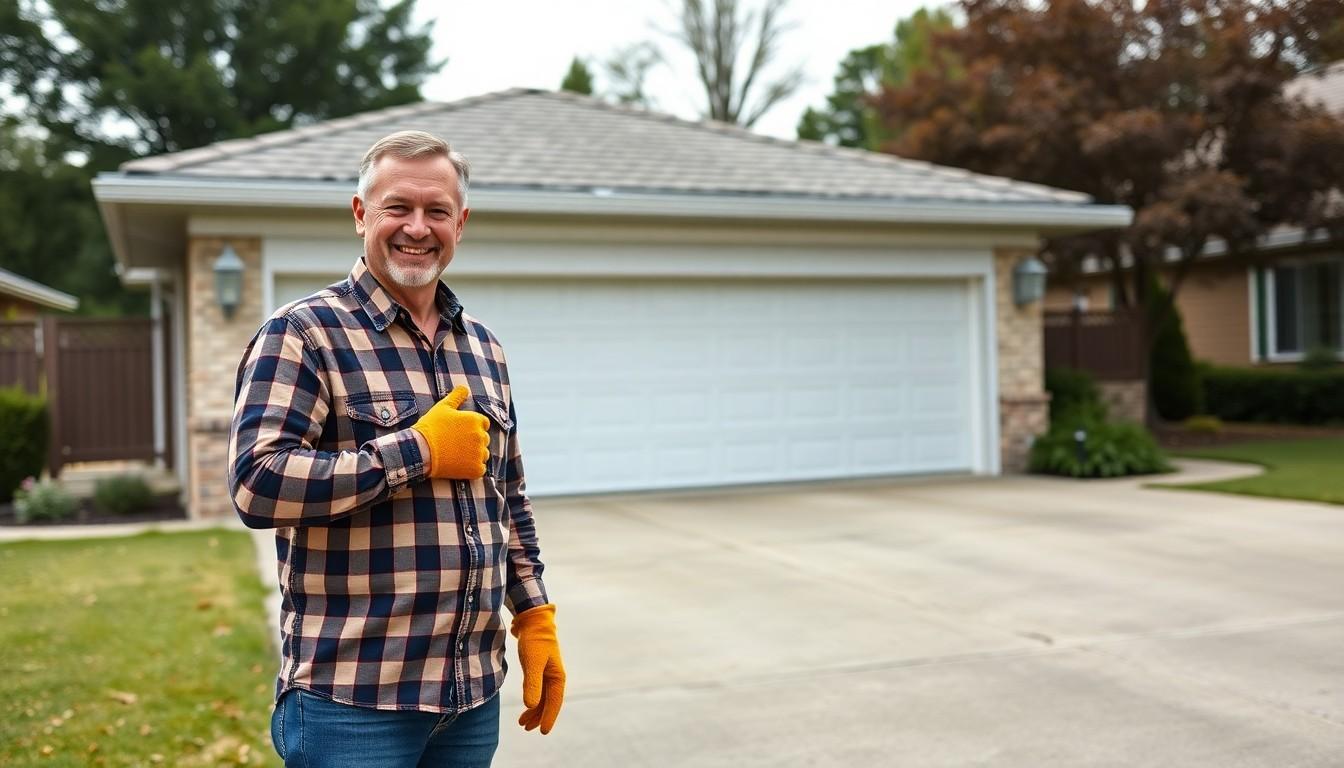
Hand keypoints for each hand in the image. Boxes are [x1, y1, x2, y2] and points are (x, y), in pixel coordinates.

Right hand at [410, 385, 488, 478]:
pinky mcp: (475, 469)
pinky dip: (472, 469)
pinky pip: (480, 469)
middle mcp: (481, 436)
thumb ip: (456, 396)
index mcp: (476, 420)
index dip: (473, 427)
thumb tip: (464, 388)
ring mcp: (479, 453)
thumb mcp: (442, 407)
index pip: (484, 423)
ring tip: (456, 455)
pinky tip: (459, 465)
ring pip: (483, 454)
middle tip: (455, 444)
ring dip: (474, 455)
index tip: (460, 432)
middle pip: (484, 439)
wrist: (420, 451)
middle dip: (473, 441)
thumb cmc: (430, 427)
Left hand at [512, 603, 564, 733]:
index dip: (549, 717)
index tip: (543, 732)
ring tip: (522, 723)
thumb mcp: (532, 662)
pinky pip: (537, 691)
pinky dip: (532, 700)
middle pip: (549, 702)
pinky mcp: (538, 670)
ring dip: (534, 711)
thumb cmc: (535, 641)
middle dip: (539, 717)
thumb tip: (531, 705)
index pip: (555, 702)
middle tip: (527, 729)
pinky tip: (526, 707)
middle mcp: (554, 677)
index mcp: (558, 676)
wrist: (532, 622)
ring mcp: (547, 674)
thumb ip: (532, 683)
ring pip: (542, 698)